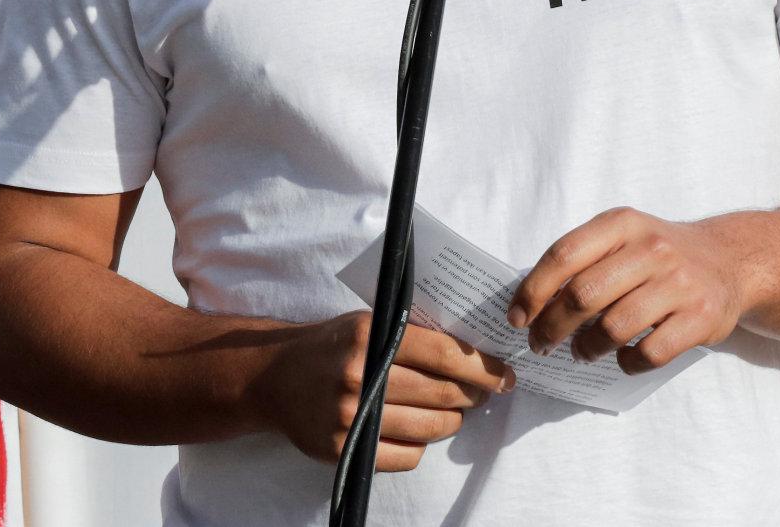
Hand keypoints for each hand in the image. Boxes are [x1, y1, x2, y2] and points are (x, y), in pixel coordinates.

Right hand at [251, 311, 515, 471]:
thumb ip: (408, 333)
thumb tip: (468, 351)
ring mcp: (350, 415)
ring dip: (451, 422)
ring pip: (428, 428)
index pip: (442, 354)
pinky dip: (420, 445)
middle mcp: (360, 374)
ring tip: (455, 414)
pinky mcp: (343, 448)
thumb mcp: (366, 322)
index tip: (504, 374)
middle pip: (441, 393)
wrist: (274, 377)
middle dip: (473, 395)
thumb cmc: (331, 345)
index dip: (481, 367)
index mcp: (369, 335)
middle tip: (485, 394)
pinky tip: (418, 432)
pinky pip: (404, 456)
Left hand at [507, 208, 761, 373]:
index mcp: (622, 223)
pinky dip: (627, 363)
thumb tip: (532, 303)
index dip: (533, 290)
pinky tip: (622, 359)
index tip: (517, 317)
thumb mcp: (624, 237)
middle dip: (552, 326)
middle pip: (584, 294)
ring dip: (587, 347)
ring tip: (581, 351)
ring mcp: (679, 283)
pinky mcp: (701, 318)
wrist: (729, 260)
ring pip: (614, 327)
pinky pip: (650, 352)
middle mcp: (651, 248)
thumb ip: (584, 260)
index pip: (564, 255)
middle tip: (541, 344)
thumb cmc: (659, 254)